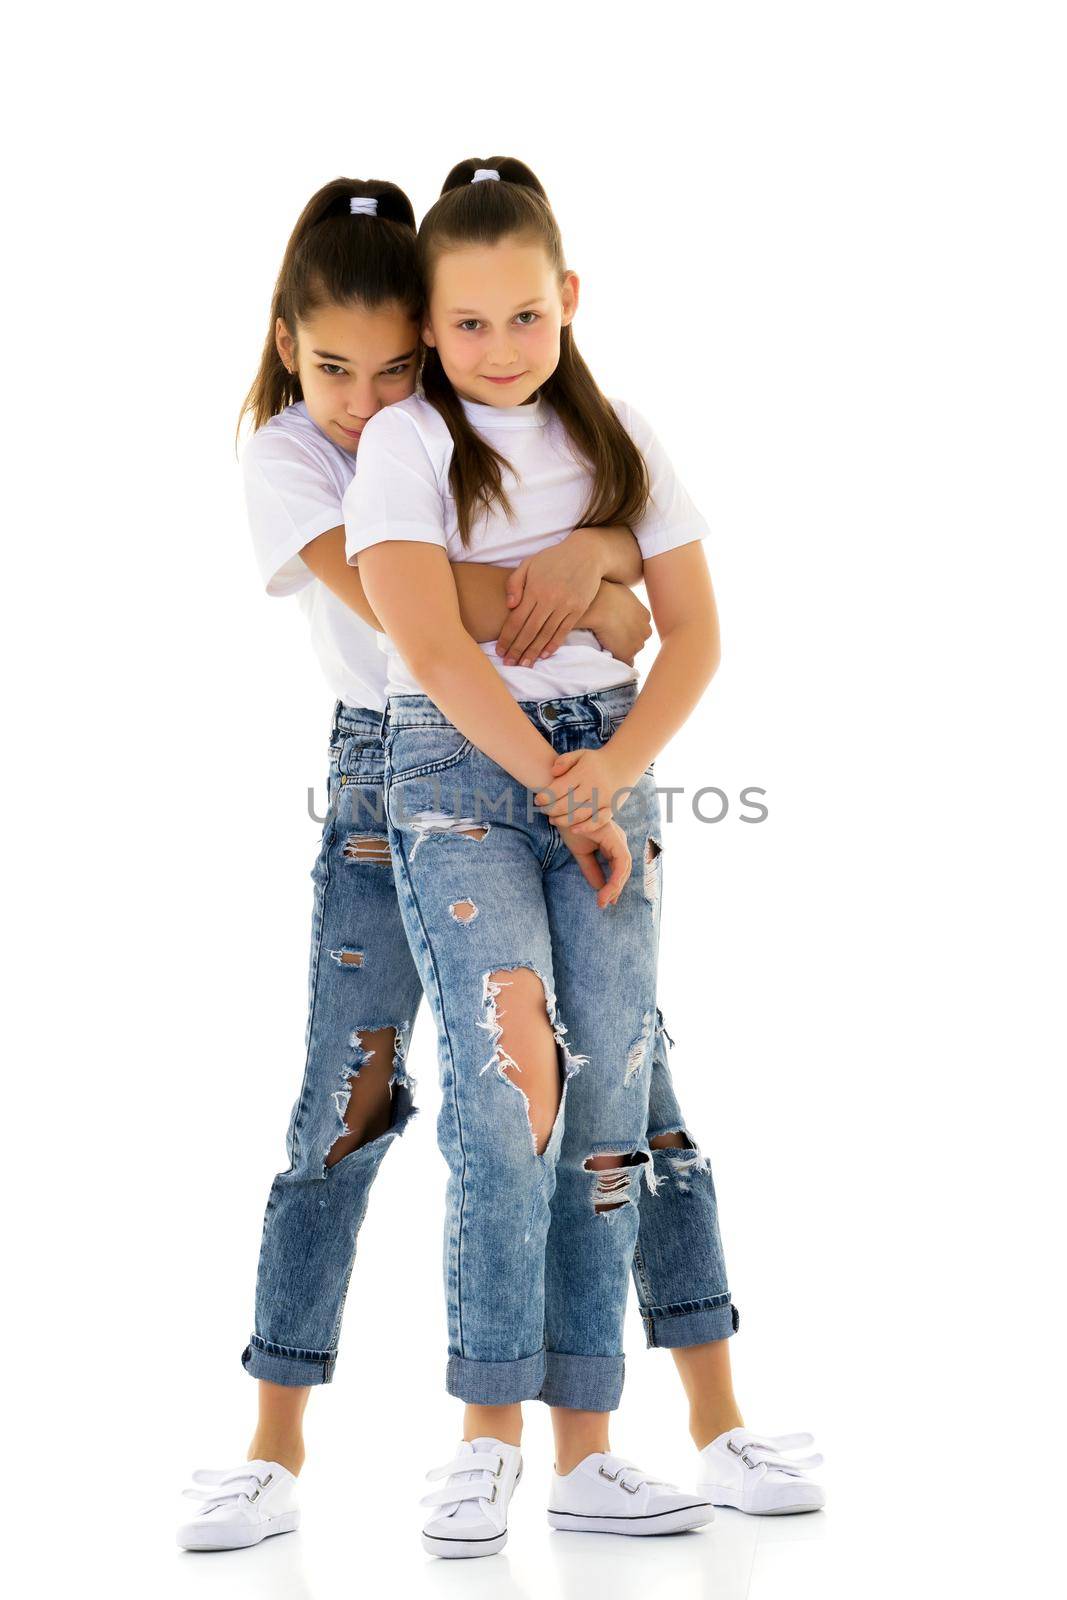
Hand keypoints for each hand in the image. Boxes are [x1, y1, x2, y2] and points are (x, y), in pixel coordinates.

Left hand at [496, 529, 610, 665]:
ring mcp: (565, 606)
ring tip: (524, 664)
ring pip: (546, 635)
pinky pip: (563, 632)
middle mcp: (549, 599)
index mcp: (534, 589)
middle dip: (517, 650)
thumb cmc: (553, 558)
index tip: (499, 650)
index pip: (516, 619)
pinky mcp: (578, 609)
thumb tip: (510, 606)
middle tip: (509, 663)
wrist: (586, 553)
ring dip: (534, 652)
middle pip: (529, 631)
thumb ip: (515, 583)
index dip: (506, 638)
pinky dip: (553, 645)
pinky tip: (543, 655)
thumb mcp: (529, 563)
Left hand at [534, 747, 636, 833]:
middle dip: (550, 810)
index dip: (545, 797)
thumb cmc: (595, 761)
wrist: (623, 764)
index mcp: (583, 773)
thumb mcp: (580, 754)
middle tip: (543, 810)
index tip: (537, 800)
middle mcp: (593, 787)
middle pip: (566, 804)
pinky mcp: (611, 808)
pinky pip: (598, 821)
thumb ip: (564, 761)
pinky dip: (585, 828)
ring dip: (562, 820)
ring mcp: (603, 799)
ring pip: (579, 815)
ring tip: (553, 820)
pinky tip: (573, 829)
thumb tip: (552, 773)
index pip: (558, 789)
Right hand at [557, 816, 631, 906]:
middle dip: (616, 889)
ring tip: (603, 900)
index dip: (614, 886)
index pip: (618, 868)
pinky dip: (616, 877)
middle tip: (603, 904)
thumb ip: (591, 869)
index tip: (604, 902)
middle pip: (624, 869)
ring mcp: (617, 837)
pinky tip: (605, 889)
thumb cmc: (570, 825)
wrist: (560, 807)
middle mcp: (618, 839)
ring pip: (625, 867)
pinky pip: (622, 861)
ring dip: (616, 886)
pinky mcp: (614, 836)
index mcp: (612, 842)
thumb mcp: (581, 852)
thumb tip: (599, 888)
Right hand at [583, 582, 652, 664]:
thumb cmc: (604, 593)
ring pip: (631, 653)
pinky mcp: (627, 655)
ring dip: (621, 651)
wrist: (597, 605)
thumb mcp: (621, 591)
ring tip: (606, 645)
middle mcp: (646, 631)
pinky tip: (607, 656)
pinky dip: (618, 662)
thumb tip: (619, 598)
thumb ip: (626, 599)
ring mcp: (637, 644)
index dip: (627, 630)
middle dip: (626, 641)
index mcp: (645, 616)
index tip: (616, 629)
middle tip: (610, 637)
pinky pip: (625, 664)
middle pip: (638, 641)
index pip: (639, 629)